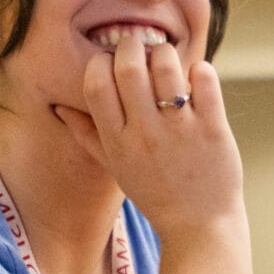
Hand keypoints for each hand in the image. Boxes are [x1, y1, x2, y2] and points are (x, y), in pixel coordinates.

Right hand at [75, 28, 244, 238]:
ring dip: (165, 54)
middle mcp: (145, 134)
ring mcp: (180, 130)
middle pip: (129, 66)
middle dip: (132, 47)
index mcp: (117, 142)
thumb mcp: (116, 168)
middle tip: (141, 50)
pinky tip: (196, 80)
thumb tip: (60, 107)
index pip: (95, 84)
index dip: (101, 63)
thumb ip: (88, 136)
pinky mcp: (213, 128)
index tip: (113, 64)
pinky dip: (199, 70)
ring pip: (167, 65)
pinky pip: (205, 79)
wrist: (200, 227)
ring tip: (168, 63)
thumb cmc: (156, 194)